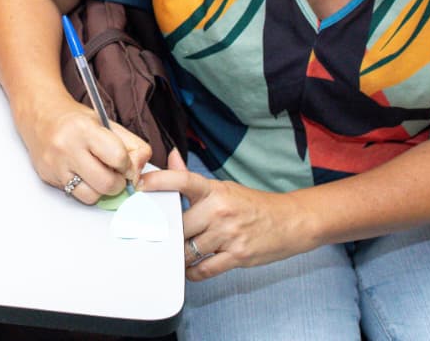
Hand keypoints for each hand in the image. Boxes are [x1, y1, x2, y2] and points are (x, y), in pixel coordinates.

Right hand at [16, 94, 150, 204]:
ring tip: (98, 175)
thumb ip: (131, 145)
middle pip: (106, 183)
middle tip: (116, 176)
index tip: (124, 163)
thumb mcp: (107, 123)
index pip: (118, 157)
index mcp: (85, 129)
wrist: (40, 116)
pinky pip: (75, 195)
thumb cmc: (75, 120)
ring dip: (101, 190)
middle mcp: (67, 147)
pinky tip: (82, 174)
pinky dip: (85, 189)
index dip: (127, 165)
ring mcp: (56, 165)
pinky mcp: (48, 177)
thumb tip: (138, 173)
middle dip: (118, 184)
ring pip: (91, 196)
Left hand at [141, 154, 309, 280]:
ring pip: (188, 250)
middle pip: (179, 226)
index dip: (159, 180)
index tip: (139, 185)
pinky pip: (204, 269)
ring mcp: (228, 234)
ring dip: (180, 255)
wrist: (290, 221)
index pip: (182, 180)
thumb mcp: (224, 187)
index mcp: (214, 190)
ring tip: (177, 254)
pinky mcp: (237, 255)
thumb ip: (193, 179)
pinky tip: (191, 268)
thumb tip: (172, 157)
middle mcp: (219, 210)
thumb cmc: (252, 205)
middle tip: (160, 237)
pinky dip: (193, 272)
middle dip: (169, 234)